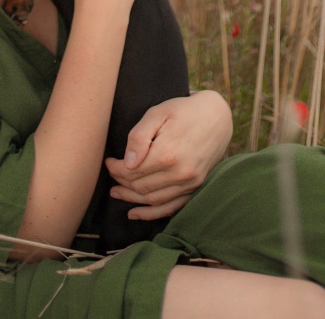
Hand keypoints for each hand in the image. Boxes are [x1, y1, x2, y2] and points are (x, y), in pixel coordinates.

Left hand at [105, 90, 232, 220]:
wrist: (216, 116)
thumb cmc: (183, 111)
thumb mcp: (158, 113)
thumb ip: (139, 137)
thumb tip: (127, 163)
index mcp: (167, 153)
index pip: (132, 171)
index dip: (116, 169)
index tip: (108, 162)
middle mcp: (179, 173)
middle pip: (141, 186)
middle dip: (121, 182)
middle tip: (111, 174)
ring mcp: (190, 183)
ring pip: (153, 200)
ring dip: (132, 199)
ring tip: (117, 193)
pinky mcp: (196, 187)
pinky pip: (171, 207)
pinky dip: (152, 214)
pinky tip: (136, 213)